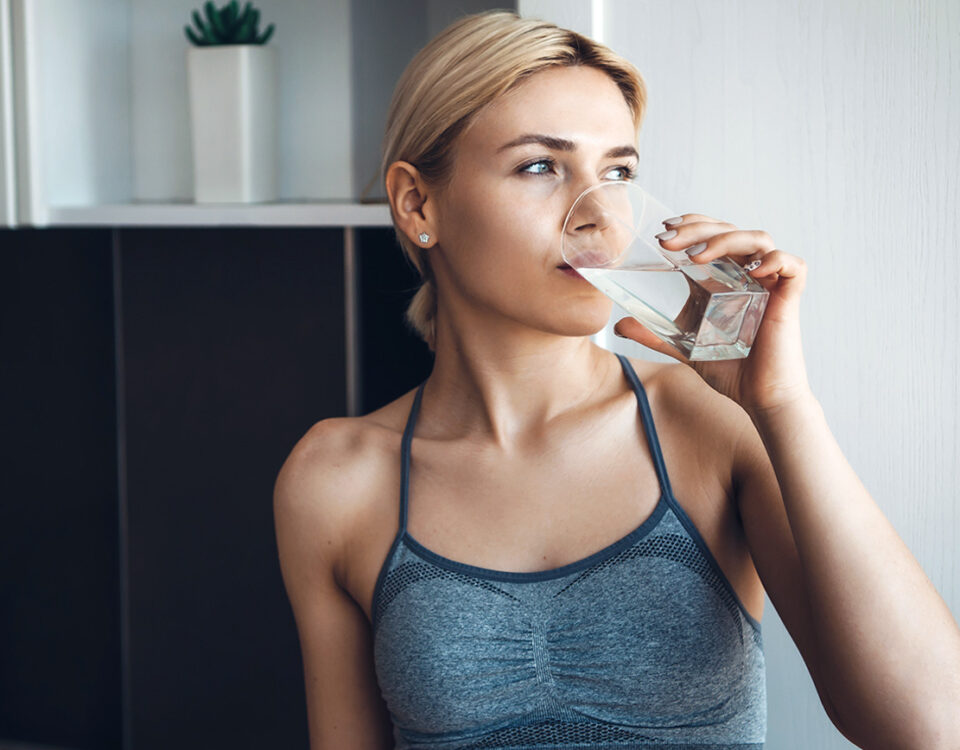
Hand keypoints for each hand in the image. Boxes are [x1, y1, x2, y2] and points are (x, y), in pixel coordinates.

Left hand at [613, 214, 811, 412]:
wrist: (760, 397)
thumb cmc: (730, 370)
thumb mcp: (684, 347)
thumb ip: (654, 335)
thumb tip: (618, 325)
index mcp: (727, 278)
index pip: (712, 233)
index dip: (692, 223)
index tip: (663, 230)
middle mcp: (748, 274)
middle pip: (730, 230)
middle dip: (698, 228)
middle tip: (668, 240)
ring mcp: (770, 284)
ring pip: (758, 239)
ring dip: (726, 239)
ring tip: (696, 255)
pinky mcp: (789, 298)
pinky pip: (794, 266)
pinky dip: (776, 259)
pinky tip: (753, 268)